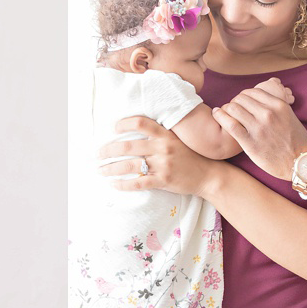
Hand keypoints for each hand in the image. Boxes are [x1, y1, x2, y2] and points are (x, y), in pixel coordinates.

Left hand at [98, 116, 220, 196]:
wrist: (208, 175)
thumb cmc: (190, 156)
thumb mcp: (176, 139)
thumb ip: (159, 135)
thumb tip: (134, 132)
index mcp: (165, 135)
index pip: (140, 123)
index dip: (124, 123)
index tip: (113, 128)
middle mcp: (163, 148)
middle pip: (128, 147)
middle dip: (108, 150)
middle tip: (98, 154)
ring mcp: (163, 165)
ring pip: (129, 166)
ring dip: (110, 168)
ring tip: (100, 170)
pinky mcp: (163, 181)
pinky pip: (138, 183)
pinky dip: (123, 184)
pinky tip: (113, 184)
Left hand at [212, 77, 306, 179]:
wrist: (301, 163)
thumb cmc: (295, 140)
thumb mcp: (289, 116)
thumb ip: (275, 106)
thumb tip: (260, 98)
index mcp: (278, 105)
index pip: (252, 92)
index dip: (243, 96)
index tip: (241, 102)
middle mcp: (268, 114)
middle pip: (240, 98)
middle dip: (234, 102)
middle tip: (233, 109)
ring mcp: (258, 128)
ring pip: (233, 108)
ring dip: (226, 109)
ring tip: (225, 113)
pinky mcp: (250, 142)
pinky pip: (230, 124)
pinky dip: (220, 117)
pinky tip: (217, 114)